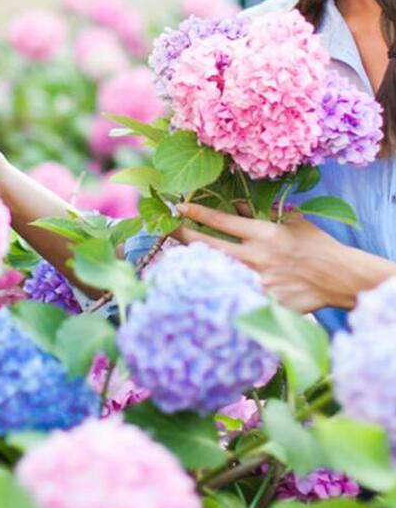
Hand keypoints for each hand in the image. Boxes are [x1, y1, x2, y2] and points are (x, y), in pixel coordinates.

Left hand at [174, 202, 351, 312]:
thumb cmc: (315, 245)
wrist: (337, 277)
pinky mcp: (263, 301)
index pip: (221, 221)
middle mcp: (255, 256)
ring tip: (179, 257)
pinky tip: (202, 287)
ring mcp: (257, 281)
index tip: (179, 208)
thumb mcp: (290, 222)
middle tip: (169, 231)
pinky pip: (233, 294)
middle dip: (184, 236)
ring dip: (196, 263)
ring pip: (216, 271)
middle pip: (209, 245)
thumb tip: (238, 207)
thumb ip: (261, 214)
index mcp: (262, 233)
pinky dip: (217, 289)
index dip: (197, 213)